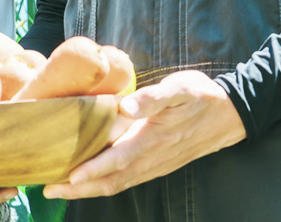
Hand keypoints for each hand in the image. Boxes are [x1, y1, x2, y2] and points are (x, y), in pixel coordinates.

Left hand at [43, 70, 245, 199]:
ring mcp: (156, 165)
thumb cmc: (200, 97)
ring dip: (90, 190)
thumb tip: (126, 106)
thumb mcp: (178, 89)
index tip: (65, 178)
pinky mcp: (159, 165)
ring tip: (62, 190)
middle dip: (79, 189)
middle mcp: (152, 159)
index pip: (115, 161)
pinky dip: (106, 184)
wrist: (231, 113)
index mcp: (152, 140)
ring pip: (119, 184)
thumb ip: (152, 99)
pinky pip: (128, 180)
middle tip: (49, 190)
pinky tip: (92, 181)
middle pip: (112, 181)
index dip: (90, 172)